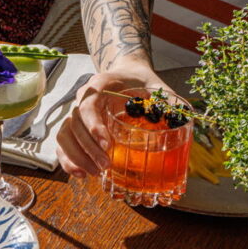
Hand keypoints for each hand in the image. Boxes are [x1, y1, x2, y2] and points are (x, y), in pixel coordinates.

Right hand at [56, 60, 170, 177]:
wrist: (128, 75)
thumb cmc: (141, 82)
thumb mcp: (157, 87)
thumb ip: (168, 101)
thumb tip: (184, 119)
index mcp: (100, 85)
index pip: (88, 105)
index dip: (94, 125)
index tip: (108, 144)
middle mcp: (83, 98)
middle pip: (74, 124)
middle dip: (88, 149)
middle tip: (105, 166)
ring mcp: (76, 113)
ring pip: (65, 135)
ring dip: (76, 156)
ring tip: (94, 173)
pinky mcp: (75, 127)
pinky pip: (63, 143)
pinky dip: (68, 159)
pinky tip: (80, 173)